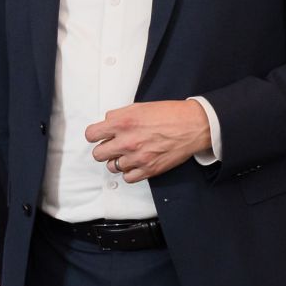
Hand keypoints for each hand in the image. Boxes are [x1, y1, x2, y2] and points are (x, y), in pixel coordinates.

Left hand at [85, 100, 210, 182]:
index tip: (100, 136)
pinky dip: (129, 172)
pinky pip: (127, 178)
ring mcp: (138, 157)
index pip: (91, 135)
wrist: (194, 125)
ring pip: (112, 167)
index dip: (95, 135)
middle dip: (104, 149)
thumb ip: (118, 115)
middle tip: (114, 146)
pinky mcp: (149, 169)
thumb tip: (106, 122)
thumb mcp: (139, 107)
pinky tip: (136, 163)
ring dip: (117, 161)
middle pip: (98, 154)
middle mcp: (127, 142)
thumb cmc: (169, 114)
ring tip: (128, 154)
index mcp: (122, 123)